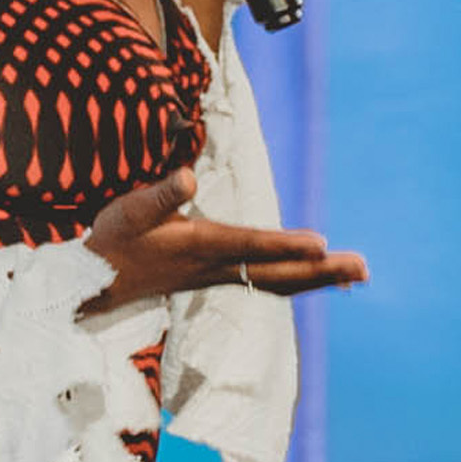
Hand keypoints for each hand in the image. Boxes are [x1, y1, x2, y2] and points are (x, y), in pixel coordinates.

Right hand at [82, 168, 366, 314]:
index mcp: (201, 245)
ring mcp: (222, 276)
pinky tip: (322, 279)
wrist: (97, 279)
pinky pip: (270, 282)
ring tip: (360, 274)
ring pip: (280, 281)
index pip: (252, 245)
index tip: (322, 245)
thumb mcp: (130, 209)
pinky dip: (301, 280)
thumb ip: (160, 195)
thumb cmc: (115, 237)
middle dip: (322, 270)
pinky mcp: (220, 278)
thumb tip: (188, 179)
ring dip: (321, 278)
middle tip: (364, 267)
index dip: (287, 245)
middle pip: (279, 272)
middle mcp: (218, 266)